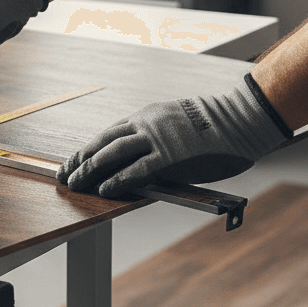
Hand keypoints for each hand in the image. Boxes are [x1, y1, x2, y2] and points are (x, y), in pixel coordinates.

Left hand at [55, 76, 291, 197]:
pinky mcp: (170, 156)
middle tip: (65, 175)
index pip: (107, 134)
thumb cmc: (216, 127)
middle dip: (80, 161)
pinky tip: (104, 190)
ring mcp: (156, 139)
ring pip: (112, 154)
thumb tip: (139, 161)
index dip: (87, 149)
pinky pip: (136, 169)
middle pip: (102, 143)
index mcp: (146, 116)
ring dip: (90, 171)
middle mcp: (145, 124)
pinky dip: (117, 179)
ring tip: (76, 184)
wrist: (242, 119)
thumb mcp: (176, 124)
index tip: (72, 161)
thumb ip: (155, 140)